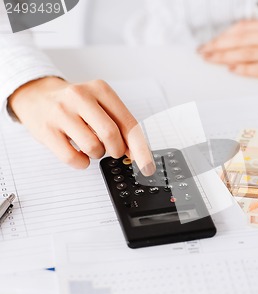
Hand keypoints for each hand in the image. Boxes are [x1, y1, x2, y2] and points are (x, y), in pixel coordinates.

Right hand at [8, 77, 154, 174]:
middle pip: (111, 135)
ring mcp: (61, 113)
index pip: (128, 123)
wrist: (35, 95)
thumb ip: (119, 125)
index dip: (141, 148)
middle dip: (117, 150)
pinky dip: (82, 162)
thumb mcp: (99, 104)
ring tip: (91, 145)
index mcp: (100, 90)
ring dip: (97, 154)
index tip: (147, 166)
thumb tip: (137, 153)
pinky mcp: (46, 130)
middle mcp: (80, 97)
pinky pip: (73, 158)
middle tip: (113, 150)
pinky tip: (79, 153)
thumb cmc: (74, 104)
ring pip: (93, 147)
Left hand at [199, 18, 257, 79]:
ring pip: (247, 54)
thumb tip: (257, 41)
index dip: (225, 35)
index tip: (213, 41)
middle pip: (241, 40)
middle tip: (203, 53)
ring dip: (225, 58)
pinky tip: (234, 70)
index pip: (245, 28)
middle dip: (218, 46)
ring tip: (210, 61)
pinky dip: (246, 69)